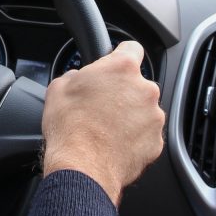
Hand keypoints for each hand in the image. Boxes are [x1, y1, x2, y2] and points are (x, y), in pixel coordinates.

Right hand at [40, 40, 164, 206]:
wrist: (82, 167)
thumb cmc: (70, 127)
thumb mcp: (59, 88)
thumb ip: (76, 75)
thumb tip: (79, 79)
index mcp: (123, 68)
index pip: (132, 48)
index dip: (119, 56)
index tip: (114, 66)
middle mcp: (145, 89)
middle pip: (137, 83)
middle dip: (122, 91)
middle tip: (101, 105)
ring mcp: (154, 117)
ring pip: (143, 110)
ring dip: (129, 115)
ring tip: (106, 129)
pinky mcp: (156, 142)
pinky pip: (146, 134)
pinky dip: (134, 138)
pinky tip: (114, 144)